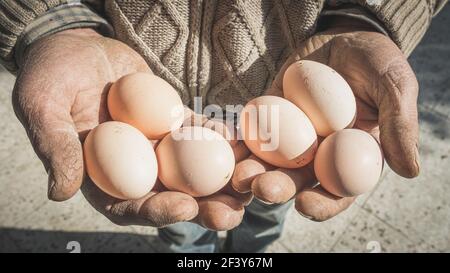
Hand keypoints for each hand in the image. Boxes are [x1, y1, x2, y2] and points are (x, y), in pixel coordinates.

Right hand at [13, 28, 249, 229]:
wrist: (76, 45)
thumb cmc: (51, 76)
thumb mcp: (43, 107)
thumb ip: (55, 146)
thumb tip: (60, 192)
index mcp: (100, 176)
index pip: (129, 205)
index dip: (156, 211)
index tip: (184, 207)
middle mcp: (133, 167)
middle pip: (170, 195)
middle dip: (203, 207)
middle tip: (233, 210)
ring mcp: (156, 145)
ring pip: (192, 168)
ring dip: (222, 177)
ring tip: (250, 179)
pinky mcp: (172, 121)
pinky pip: (199, 131)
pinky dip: (219, 136)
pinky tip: (241, 139)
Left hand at [232, 20, 419, 220]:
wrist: (342, 35)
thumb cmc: (374, 61)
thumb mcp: (394, 84)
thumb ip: (400, 124)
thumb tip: (410, 170)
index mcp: (349, 157)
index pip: (338, 191)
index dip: (323, 203)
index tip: (305, 205)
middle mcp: (317, 154)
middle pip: (296, 181)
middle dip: (277, 189)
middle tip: (261, 188)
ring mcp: (289, 137)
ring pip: (269, 162)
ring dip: (252, 171)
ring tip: (239, 175)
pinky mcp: (268, 116)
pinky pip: (252, 131)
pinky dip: (239, 140)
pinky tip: (227, 145)